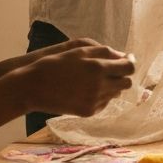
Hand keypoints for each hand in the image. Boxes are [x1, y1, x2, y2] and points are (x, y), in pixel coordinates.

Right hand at [17, 39, 134, 116]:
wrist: (33, 87)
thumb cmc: (54, 64)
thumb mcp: (78, 50)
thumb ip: (104, 52)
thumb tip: (123, 56)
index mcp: (98, 68)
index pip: (128, 67)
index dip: (130, 62)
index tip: (127, 59)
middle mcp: (99, 86)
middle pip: (126, 82)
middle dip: (122, 75)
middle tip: (113, 69)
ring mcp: (94, 101)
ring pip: (116, 93)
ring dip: (112, 85)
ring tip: (97, 78)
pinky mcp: (88, 112)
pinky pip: (104, 103)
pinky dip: (102, 95)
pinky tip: (88, 89)